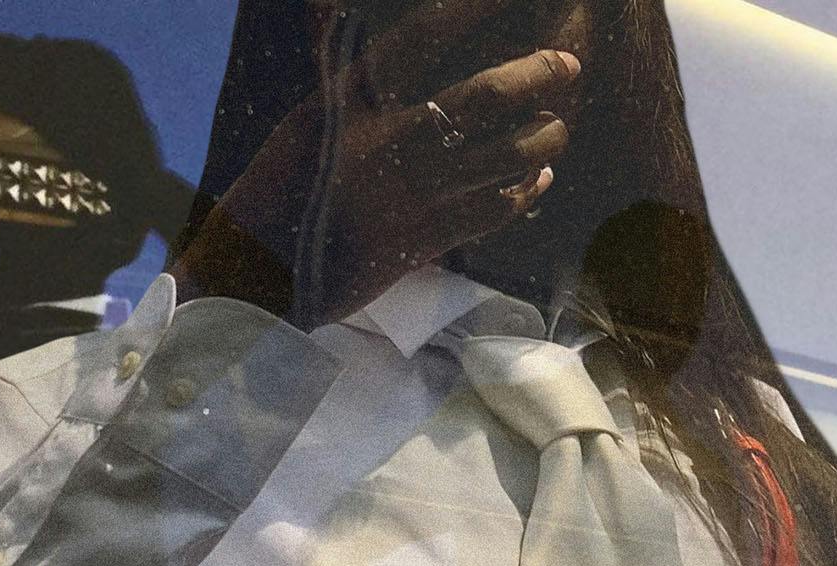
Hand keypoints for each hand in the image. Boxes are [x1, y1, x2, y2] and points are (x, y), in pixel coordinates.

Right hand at [171, 0, 579, 322]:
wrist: (267, 269)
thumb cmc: (281, 186)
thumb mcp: (310, 116)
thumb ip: (350, 72)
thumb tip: (356, 18)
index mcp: (357, 99)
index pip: (425, 35)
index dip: (472, 6)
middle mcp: (393, 141)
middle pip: (484, 98)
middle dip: (535, 75)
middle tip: (569, 63)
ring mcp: (416, 194)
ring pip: (502, 160)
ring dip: (541, 139)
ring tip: (559, 126)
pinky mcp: (427, 239)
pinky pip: (491, 213)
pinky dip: (522, 193)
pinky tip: (539, 178)